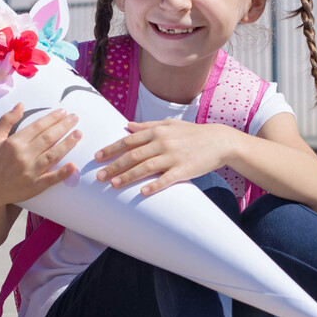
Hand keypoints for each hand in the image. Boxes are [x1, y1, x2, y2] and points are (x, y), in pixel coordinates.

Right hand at [0, 104, 80, 212]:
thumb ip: (6, 120)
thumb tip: (20, 105)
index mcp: (13, 143)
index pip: (38, 126)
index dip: (52, 118)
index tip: (63, 111)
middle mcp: (23, 156)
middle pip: (48, 138)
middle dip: (64, 126)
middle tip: (75, 117)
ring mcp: (30, 172)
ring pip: (53, 155)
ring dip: (68, 144)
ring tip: (79, 134)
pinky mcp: (34, 187)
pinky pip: (51, 179)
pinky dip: (63, 173)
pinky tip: (74, 165)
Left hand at [94, 120, 236, 194]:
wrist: (220, 141)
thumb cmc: (192, 133)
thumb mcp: (170, 124)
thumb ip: (147, 125)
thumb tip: (127, 126)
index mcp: (158, 131)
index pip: (129, 140)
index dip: (111, 149)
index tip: (97, 157)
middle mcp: (163, 142)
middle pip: (133, 155)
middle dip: (114, 165)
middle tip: (99, 175)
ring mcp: (174, 156)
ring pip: (146, 167)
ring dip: (128, 176)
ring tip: (113, 184)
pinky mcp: (184, 170)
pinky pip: (166, 179)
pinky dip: (154, 185)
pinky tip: (142, 192)